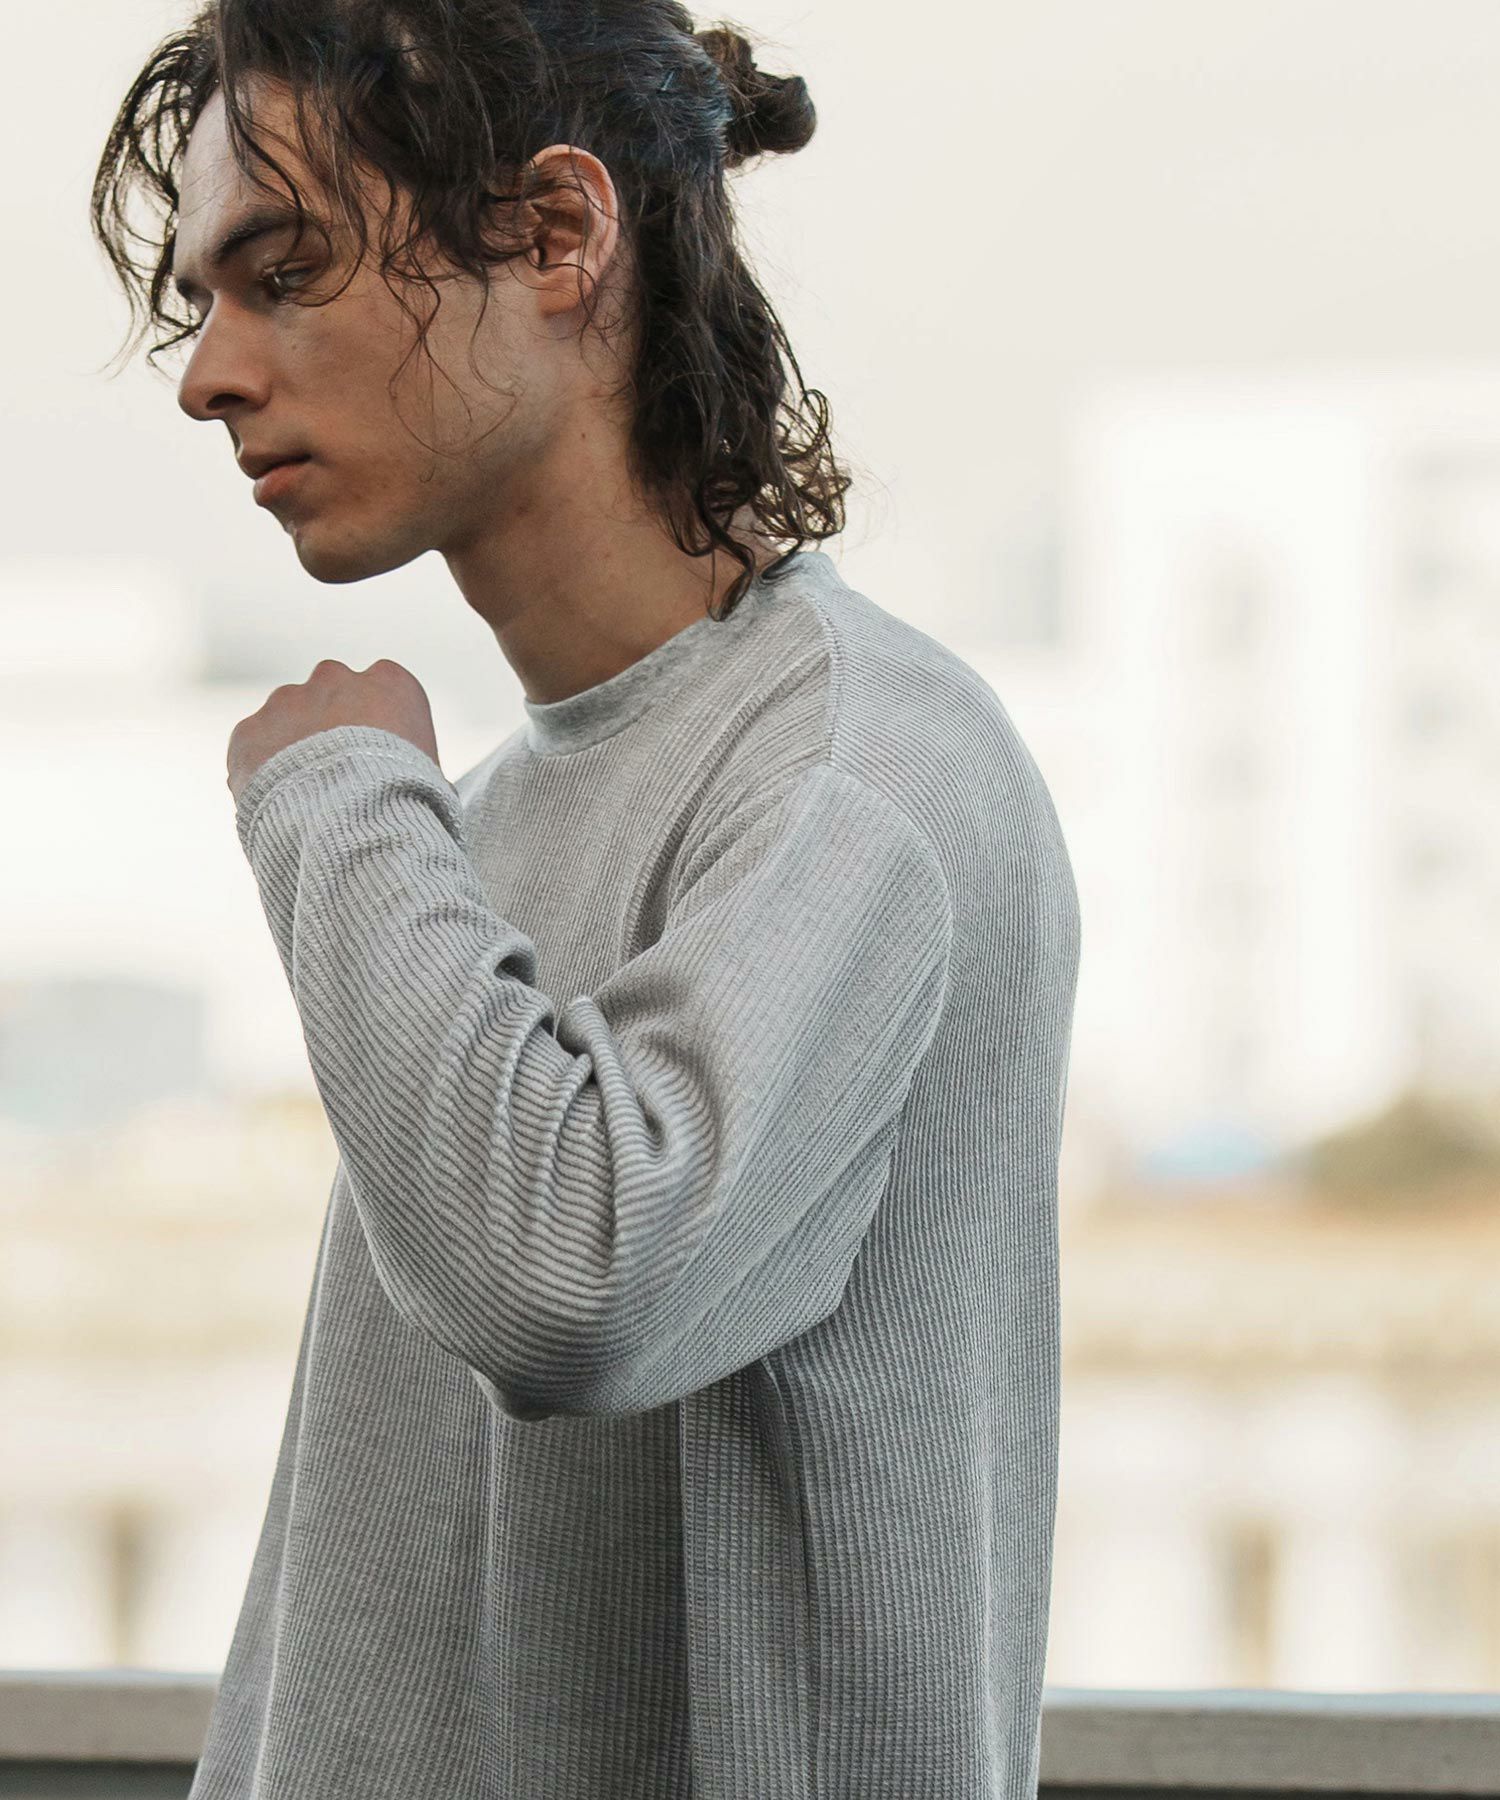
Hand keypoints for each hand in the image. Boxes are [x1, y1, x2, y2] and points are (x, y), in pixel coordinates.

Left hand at [228, 658, 440, 803]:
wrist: (352, 826)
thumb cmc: (407, 807)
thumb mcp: (433, 780)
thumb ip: (415, 763)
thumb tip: (422, 787)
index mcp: (391, 682)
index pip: (383, 691)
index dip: (378, 729)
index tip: (378, 760)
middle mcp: (337, 677)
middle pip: (331, 694)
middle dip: (331, 726)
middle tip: (337, 776)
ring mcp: (288, 700)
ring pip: (287, 717)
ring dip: (293, 747)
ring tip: (307, 797)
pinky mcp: (250, 729)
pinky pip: (255, 747)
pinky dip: (262, 770)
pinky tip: (280, 805)